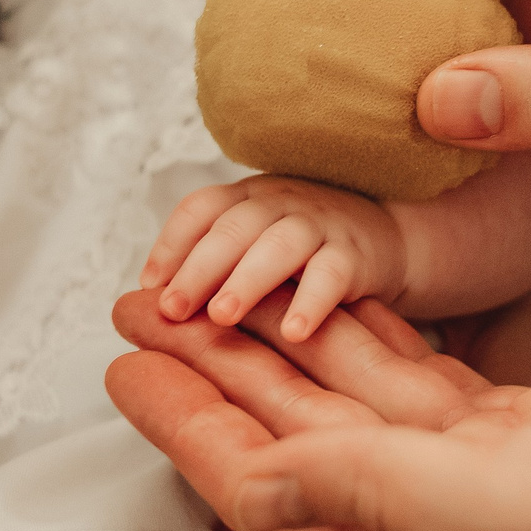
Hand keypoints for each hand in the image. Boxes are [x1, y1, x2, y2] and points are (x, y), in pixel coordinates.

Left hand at [107, 286, 530, 530]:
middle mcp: (429, 519)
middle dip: (204, 376)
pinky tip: (324, 299)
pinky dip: (362, 337)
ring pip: (344, 401)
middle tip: (132, 309)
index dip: (184, 424)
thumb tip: (253, 484)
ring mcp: (478, 478)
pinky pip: (415, 381)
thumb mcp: (510, 506)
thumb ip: (375, 493)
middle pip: (287, 436)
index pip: (263, 483)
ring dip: (269, 348)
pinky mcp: (528, 438)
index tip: (119, 366)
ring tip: (201, 289)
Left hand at [143, 175, 406, 341]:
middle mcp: (280, 203)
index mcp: (246, 198)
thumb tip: (150, 309)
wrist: (382, 236)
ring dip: (247, 281)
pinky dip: (312, 303)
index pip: (201, 208)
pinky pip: (332, 277)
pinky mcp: (356, 256)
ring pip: (279, 246)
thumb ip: (211, 265)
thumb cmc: (300, 250)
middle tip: (173, 310)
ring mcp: (319, 226)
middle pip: (233, 228)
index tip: (148, 286)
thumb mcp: (254, 242)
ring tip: (222, 316)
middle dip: (198, 269)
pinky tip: (294, 333)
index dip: (170, 244)